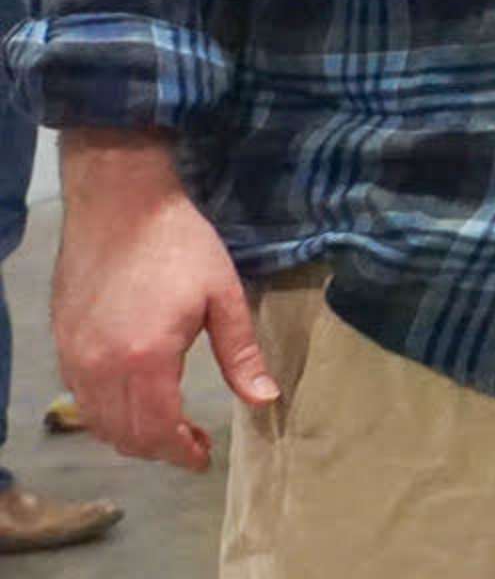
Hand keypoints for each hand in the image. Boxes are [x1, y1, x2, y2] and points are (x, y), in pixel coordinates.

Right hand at [52, 130, 277, 469]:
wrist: (120, 203)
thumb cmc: (179, 245)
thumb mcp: (224, 296)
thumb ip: (241, 354)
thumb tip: (265, 399)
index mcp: (144, 359)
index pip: (156, 430)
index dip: (180, 453)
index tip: (203, 458)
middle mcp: (100, 367)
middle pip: (124, 434)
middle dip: (159, 449)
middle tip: (193, 445)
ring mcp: (74, 357)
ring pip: (97, 422)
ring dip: (131, 435)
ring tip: (168, 428)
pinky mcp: (63, 344)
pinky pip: (81, 398)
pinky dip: (107, 414)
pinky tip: (135, 401)